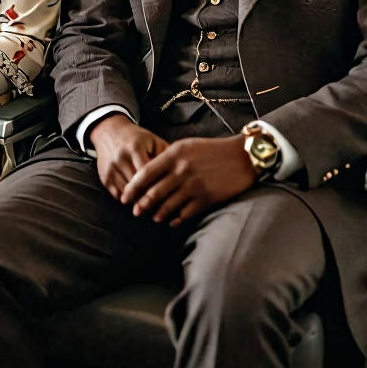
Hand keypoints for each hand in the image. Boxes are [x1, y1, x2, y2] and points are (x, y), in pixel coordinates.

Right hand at [88, 114, 168, 199]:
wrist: (109, 132)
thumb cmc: (136, 137)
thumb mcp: (152, 140)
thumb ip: (166, 154)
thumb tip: (180, 171)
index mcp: (135, 148)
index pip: (148, 173)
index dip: (158, 186)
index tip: (169, 195)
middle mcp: (121, 159)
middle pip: (138, 186)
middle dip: (150, 197)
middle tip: (162, 206)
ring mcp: (111, 169)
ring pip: (128, 194)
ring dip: (139, 202)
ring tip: (152, 206)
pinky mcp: (104, 177)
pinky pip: (118, 195)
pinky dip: (129, 200)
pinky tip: (138, 201)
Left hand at [121, 136, 255, 225]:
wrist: (241, 157)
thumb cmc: (212, 150)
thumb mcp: (187, 146)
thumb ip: (168, 158)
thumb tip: (149, 174)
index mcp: (174, 154)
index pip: (145, 173)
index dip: (132, 187)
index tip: (124, 196)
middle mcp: (181, 170)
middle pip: (154, 193)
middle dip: (141, 205)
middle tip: (135, 212)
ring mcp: (194, 186)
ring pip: (167, 206)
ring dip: (158, 214)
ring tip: (153, 217)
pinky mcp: (206, 199)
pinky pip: (185, 213)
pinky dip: (176, 219)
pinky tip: (172, 221)